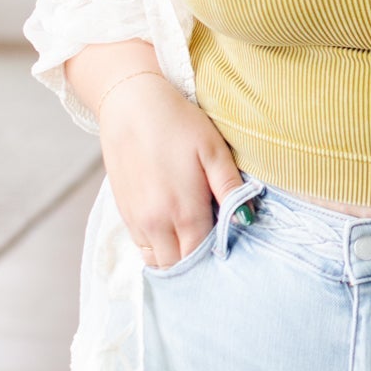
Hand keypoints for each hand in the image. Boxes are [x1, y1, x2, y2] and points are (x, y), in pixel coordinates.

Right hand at [96, 72, 244, 269]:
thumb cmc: (177, 124)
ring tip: (194, 239)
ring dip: (175, 258)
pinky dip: (158, 247)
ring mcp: (137, 220)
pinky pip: (142, 246)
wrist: (130, 105)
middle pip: (178, 266)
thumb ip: (230, 188)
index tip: (230, 247)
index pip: (203, 256)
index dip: (218, 257)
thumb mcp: (213, 150)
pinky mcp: (124, 212)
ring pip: (157, 261)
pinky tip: (173, 229)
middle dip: (197, 264)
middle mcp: (156, 224)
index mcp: (183, 212)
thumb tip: (247, 219)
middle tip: (214, 247)